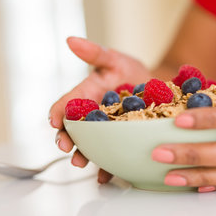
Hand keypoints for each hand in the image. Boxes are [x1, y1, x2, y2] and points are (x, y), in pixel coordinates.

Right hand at [49, 37, 150, 182]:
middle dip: (66, 139)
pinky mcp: (120, 143)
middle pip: (73, 131)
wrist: (160, 88)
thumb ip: (94, 53)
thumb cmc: (132, 72)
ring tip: (81, 163)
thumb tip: (71, 40)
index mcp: (86, 96)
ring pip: (89, 146)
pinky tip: (104, 176)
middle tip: (65, 146)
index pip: (66, 105)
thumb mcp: (114, 60)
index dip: (58, 113)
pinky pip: (111, 157)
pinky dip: (106, 168)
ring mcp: (105, 132)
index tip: (54, 121)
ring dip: (83, 156)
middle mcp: (92, 117)